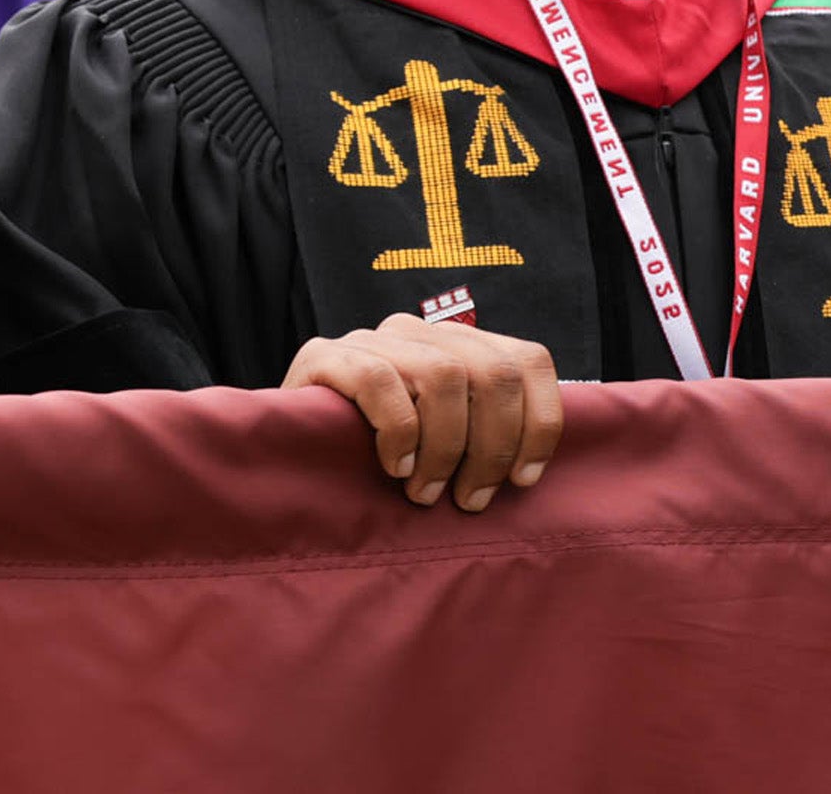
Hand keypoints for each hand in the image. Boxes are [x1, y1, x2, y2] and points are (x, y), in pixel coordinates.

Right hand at [281, 314, 562, 511]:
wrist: (288, 450)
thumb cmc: (379, 458)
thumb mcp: (445, 442)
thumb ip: (487, 433)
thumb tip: (542, 465)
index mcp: (458, 344)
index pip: (528, 360)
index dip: (540, 423)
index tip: (524, 481)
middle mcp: (419, 331)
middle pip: (493, 372)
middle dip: (493, 447)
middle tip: (471, 499)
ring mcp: (371, 339)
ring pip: (444, 376)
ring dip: (446, 448)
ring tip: (427, 493)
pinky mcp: (325, 356)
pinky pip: (379, 381)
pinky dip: (398, 432)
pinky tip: (394, 467)